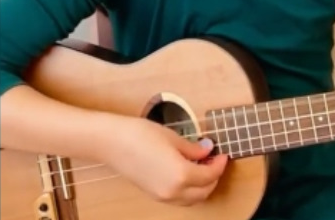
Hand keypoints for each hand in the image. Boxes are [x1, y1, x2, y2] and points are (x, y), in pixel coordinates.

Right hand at [100, 116, 228, 205]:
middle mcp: (173, 191)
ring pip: (191, 198)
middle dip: (213, 177)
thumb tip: (207, 150)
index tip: (223, 154)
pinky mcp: (153, 194)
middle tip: (216, 159)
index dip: (220, 164)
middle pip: (204, 191)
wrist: (111, 143)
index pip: (210, 175)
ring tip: (203, 165)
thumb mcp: (173, 138)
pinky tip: (188, 172)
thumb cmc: (139, 135)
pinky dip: (189, 189)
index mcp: (181, 175)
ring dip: (202, 185)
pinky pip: (179, 198)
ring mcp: (162, 196)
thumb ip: (193, 148)